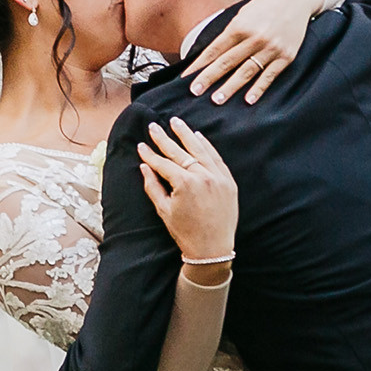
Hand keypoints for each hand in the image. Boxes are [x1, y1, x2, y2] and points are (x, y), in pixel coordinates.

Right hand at [140, 117, 237, 268]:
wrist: (213, 249)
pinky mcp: (228, 181)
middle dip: (164, 139)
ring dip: (186, 134)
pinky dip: (207, 146)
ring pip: (200, 149)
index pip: (163, 163)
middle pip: (180, 152)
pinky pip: (216, 158)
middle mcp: (202, 176)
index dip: (150, 154)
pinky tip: (198, 136)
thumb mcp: (164, 210)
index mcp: (184, 184)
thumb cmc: (185, 232)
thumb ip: (152, 186)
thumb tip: (144, 167)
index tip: (141, 145)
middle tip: (154, 126)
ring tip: (175, 122)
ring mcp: (217, 177)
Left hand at [187, 0, 322, 103]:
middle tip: (195, 91)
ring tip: (217, 100)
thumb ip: (229, 33)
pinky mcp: (285, 56)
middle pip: (227, 61)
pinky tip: (248, 99)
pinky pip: (269, 75)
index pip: (214, 49)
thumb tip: (211, 55)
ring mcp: (270, 48)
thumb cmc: (265, 5)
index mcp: (239, 25)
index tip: (186, 77)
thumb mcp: (243, 14)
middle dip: (209, 78)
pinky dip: (259, 88)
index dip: (199, 64)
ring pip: (246, 71)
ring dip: (231, 87)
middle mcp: (254, 37)